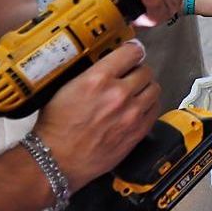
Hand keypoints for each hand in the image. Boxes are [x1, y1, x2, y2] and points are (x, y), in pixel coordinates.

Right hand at [32, 40, 159, 190]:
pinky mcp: (138, 132)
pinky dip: (149, 106)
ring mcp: (131, 114)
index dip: (133, 51)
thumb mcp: (67, 87)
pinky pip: (155, 110)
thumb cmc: (56, 126)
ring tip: (136, 92)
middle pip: (146, 70)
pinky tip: (139, 108)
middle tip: (130, 75)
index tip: (132, 53)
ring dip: (146, 88)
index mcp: (98, 79)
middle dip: (138, 70)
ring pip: (154, 89)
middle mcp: (118, 94)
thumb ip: (92, 72)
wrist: (57, 159)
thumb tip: (109, 63)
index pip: (131, 52)